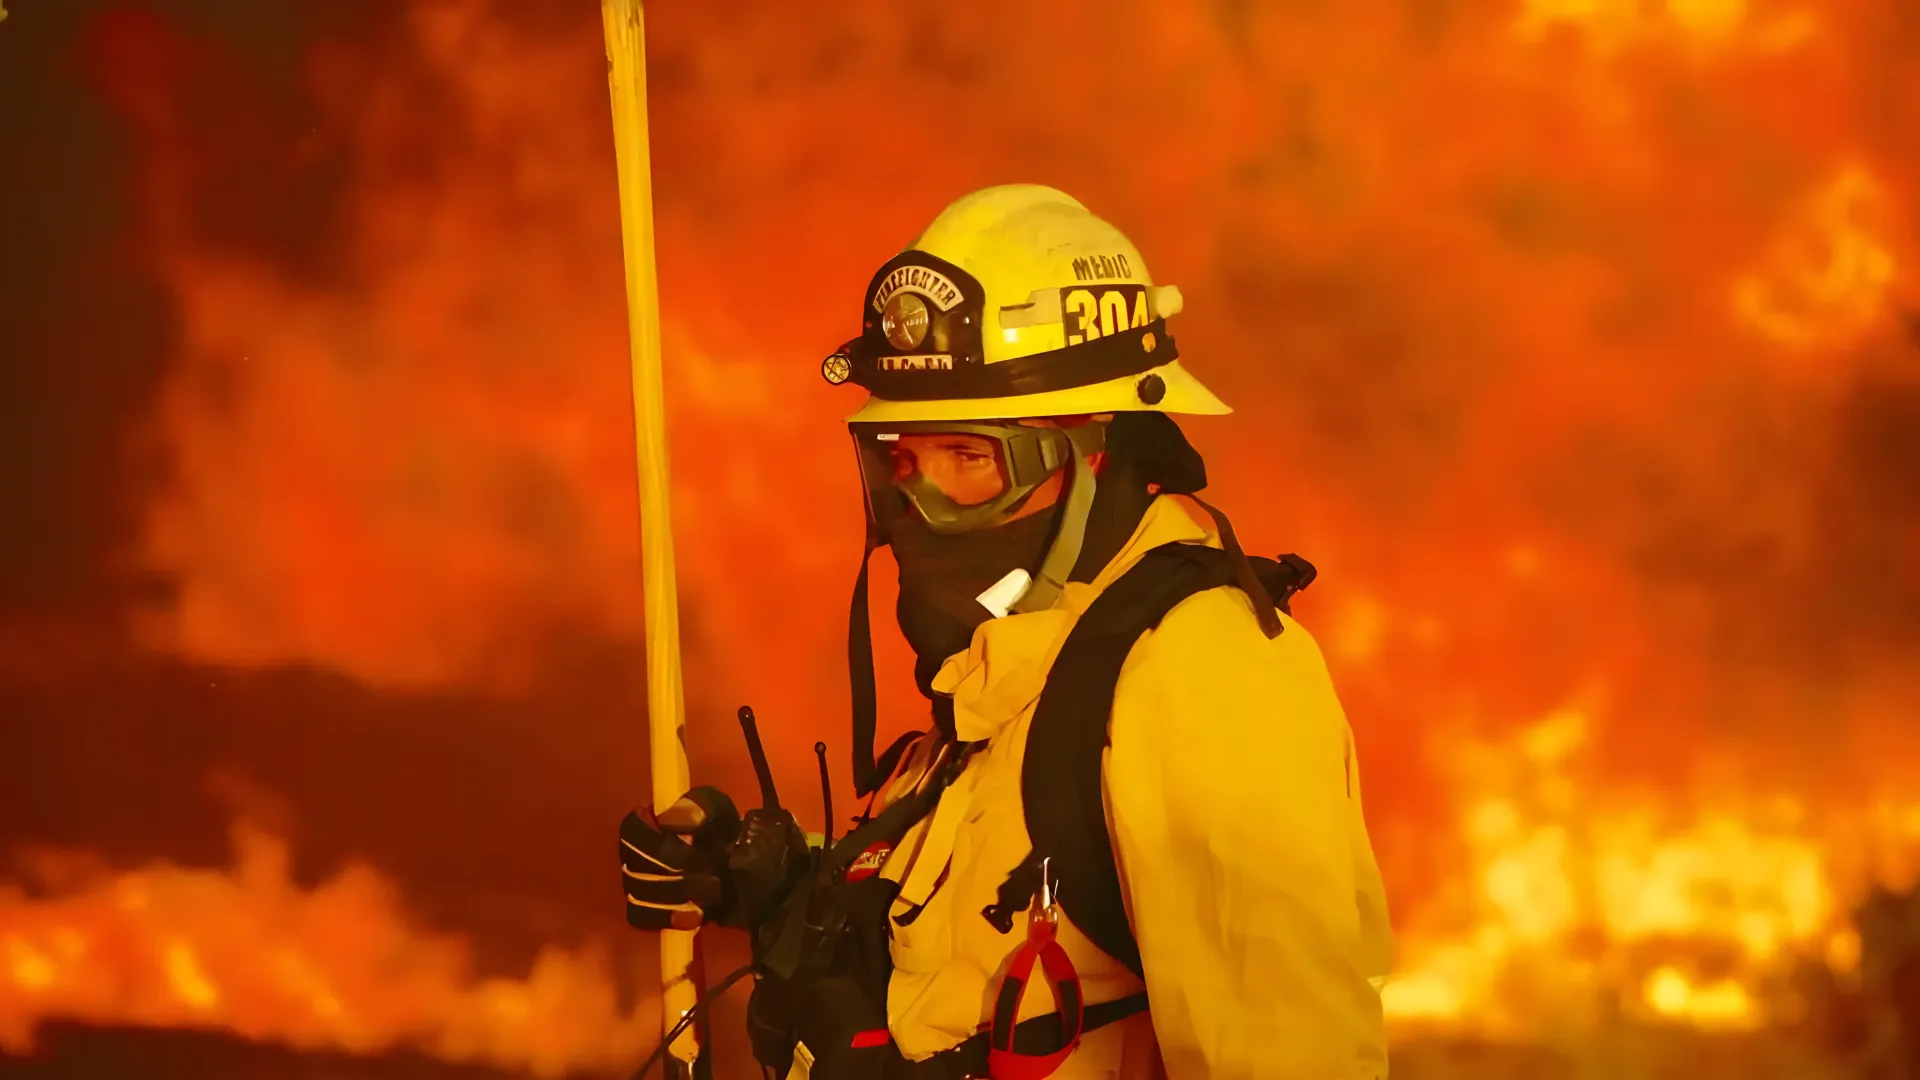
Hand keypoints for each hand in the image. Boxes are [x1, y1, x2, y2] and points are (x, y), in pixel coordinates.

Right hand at [620, 786, 740, 930]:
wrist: (738, 868)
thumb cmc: (723, 833)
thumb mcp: (721, 812)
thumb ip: (703, 807)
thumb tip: (680, 816)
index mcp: (647, 822)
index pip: (631, 829)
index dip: (654, 839)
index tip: (689, 843)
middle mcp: (634, 852)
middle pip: (635, 865)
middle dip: (675, 872)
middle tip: (711, 875)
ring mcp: (637, 884)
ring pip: (639, 893)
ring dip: (677, 895)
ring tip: (713, 894)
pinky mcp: (646, 911)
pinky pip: (640, 917)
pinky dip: (667, 917)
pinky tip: (695, 916)